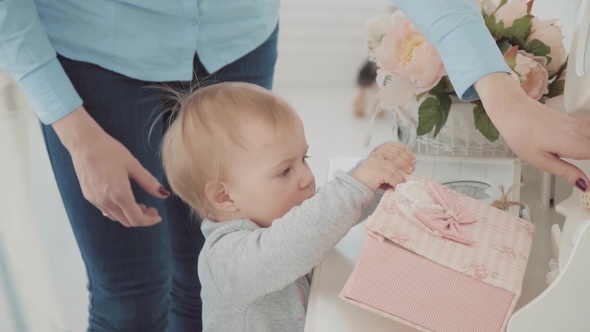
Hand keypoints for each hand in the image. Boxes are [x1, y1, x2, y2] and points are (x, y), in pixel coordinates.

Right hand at [52, 106, 168, 226]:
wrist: (84, 144)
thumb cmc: (110, 150)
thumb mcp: (133, 165)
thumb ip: (149, 182)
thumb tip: (164, 194)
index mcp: (120, 194)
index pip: (137, 218)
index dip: (149, 221)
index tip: (158, 216)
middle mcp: (106, 201)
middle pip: (127, 222)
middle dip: (142, 219)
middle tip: (152, 209)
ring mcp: (96, 200)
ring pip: (116, 218)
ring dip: (130, 215)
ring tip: (140, 205)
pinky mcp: (89, 197)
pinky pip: (106, 211)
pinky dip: (118, 211)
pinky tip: (124, 201)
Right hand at [352, 142, 415, 191]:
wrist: (354, 189)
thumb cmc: (366, 183)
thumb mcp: (379, 172)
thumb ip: (388, 169)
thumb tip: (402, 173)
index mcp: (377, 155)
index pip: (393, 147)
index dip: (405, 152)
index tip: (412, 159)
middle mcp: (377, 157)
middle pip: (396, 157)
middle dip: (406, 163)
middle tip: (411, 170)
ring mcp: (377, 163)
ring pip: (395, 169)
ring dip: (400, 178)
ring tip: (401, 185)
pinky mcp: (378, 171)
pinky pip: (392, 177)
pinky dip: (396, 183)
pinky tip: (395, 187)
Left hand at [476, 73, 589, 191]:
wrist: (512, 110)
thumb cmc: (521, 134)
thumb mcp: (541, 160)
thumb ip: (566, 172)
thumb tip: (585, 185)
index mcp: (575, 143)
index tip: (586, 181)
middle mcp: (581, 131)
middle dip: (588, 160)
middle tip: (574, 170)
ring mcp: (578, 124)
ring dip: (587, 152)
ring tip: (563, 159)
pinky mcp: (573, 121)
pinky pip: (588, 133)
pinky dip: (586, 143)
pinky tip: (574, 151)